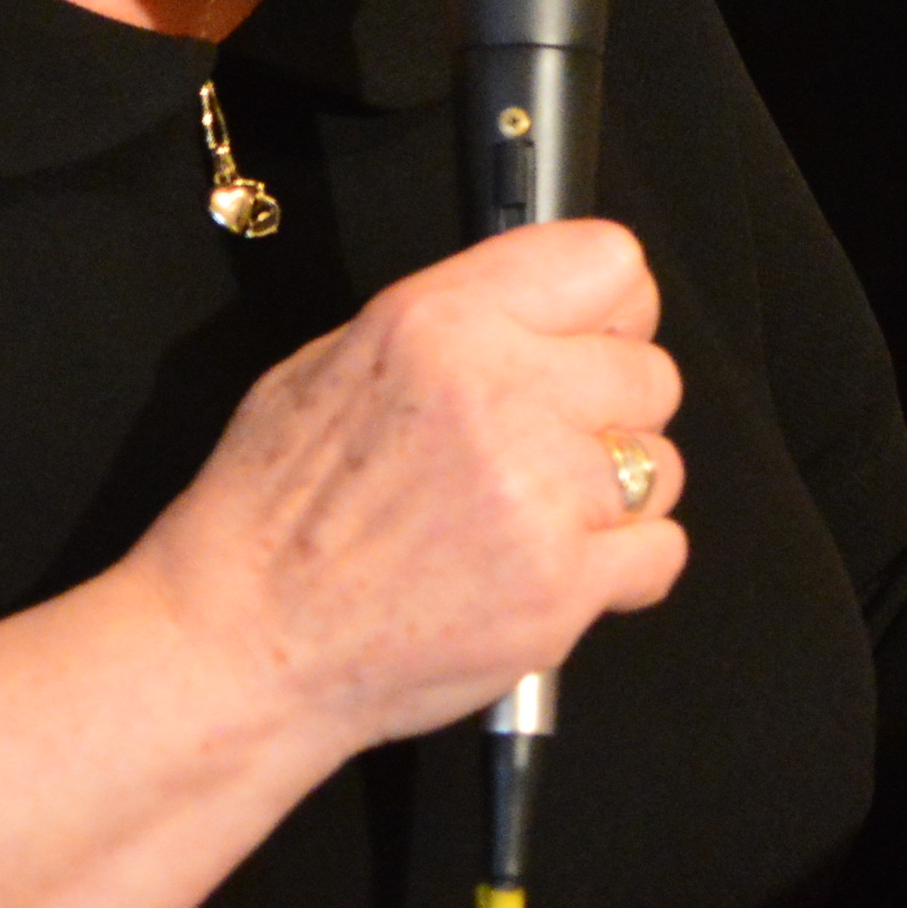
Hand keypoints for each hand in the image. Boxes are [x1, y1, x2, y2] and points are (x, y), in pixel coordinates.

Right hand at [132, 218, 683, 755]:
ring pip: (660, 465)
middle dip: (610, 412)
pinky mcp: (564, 584)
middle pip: (650, 370)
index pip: (610, 263)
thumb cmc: (271, 516)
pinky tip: (553, 571)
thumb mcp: (331, 363)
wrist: (244, 644)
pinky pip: (662, 552)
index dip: (610, 310)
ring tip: (536, 520)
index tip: (592, 341)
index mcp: (440, 322)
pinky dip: (622, 570)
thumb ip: (449, 324)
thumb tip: (538, 313)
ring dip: (616, 496)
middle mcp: (501, 393)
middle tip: (548, 451)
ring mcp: (540, 492)